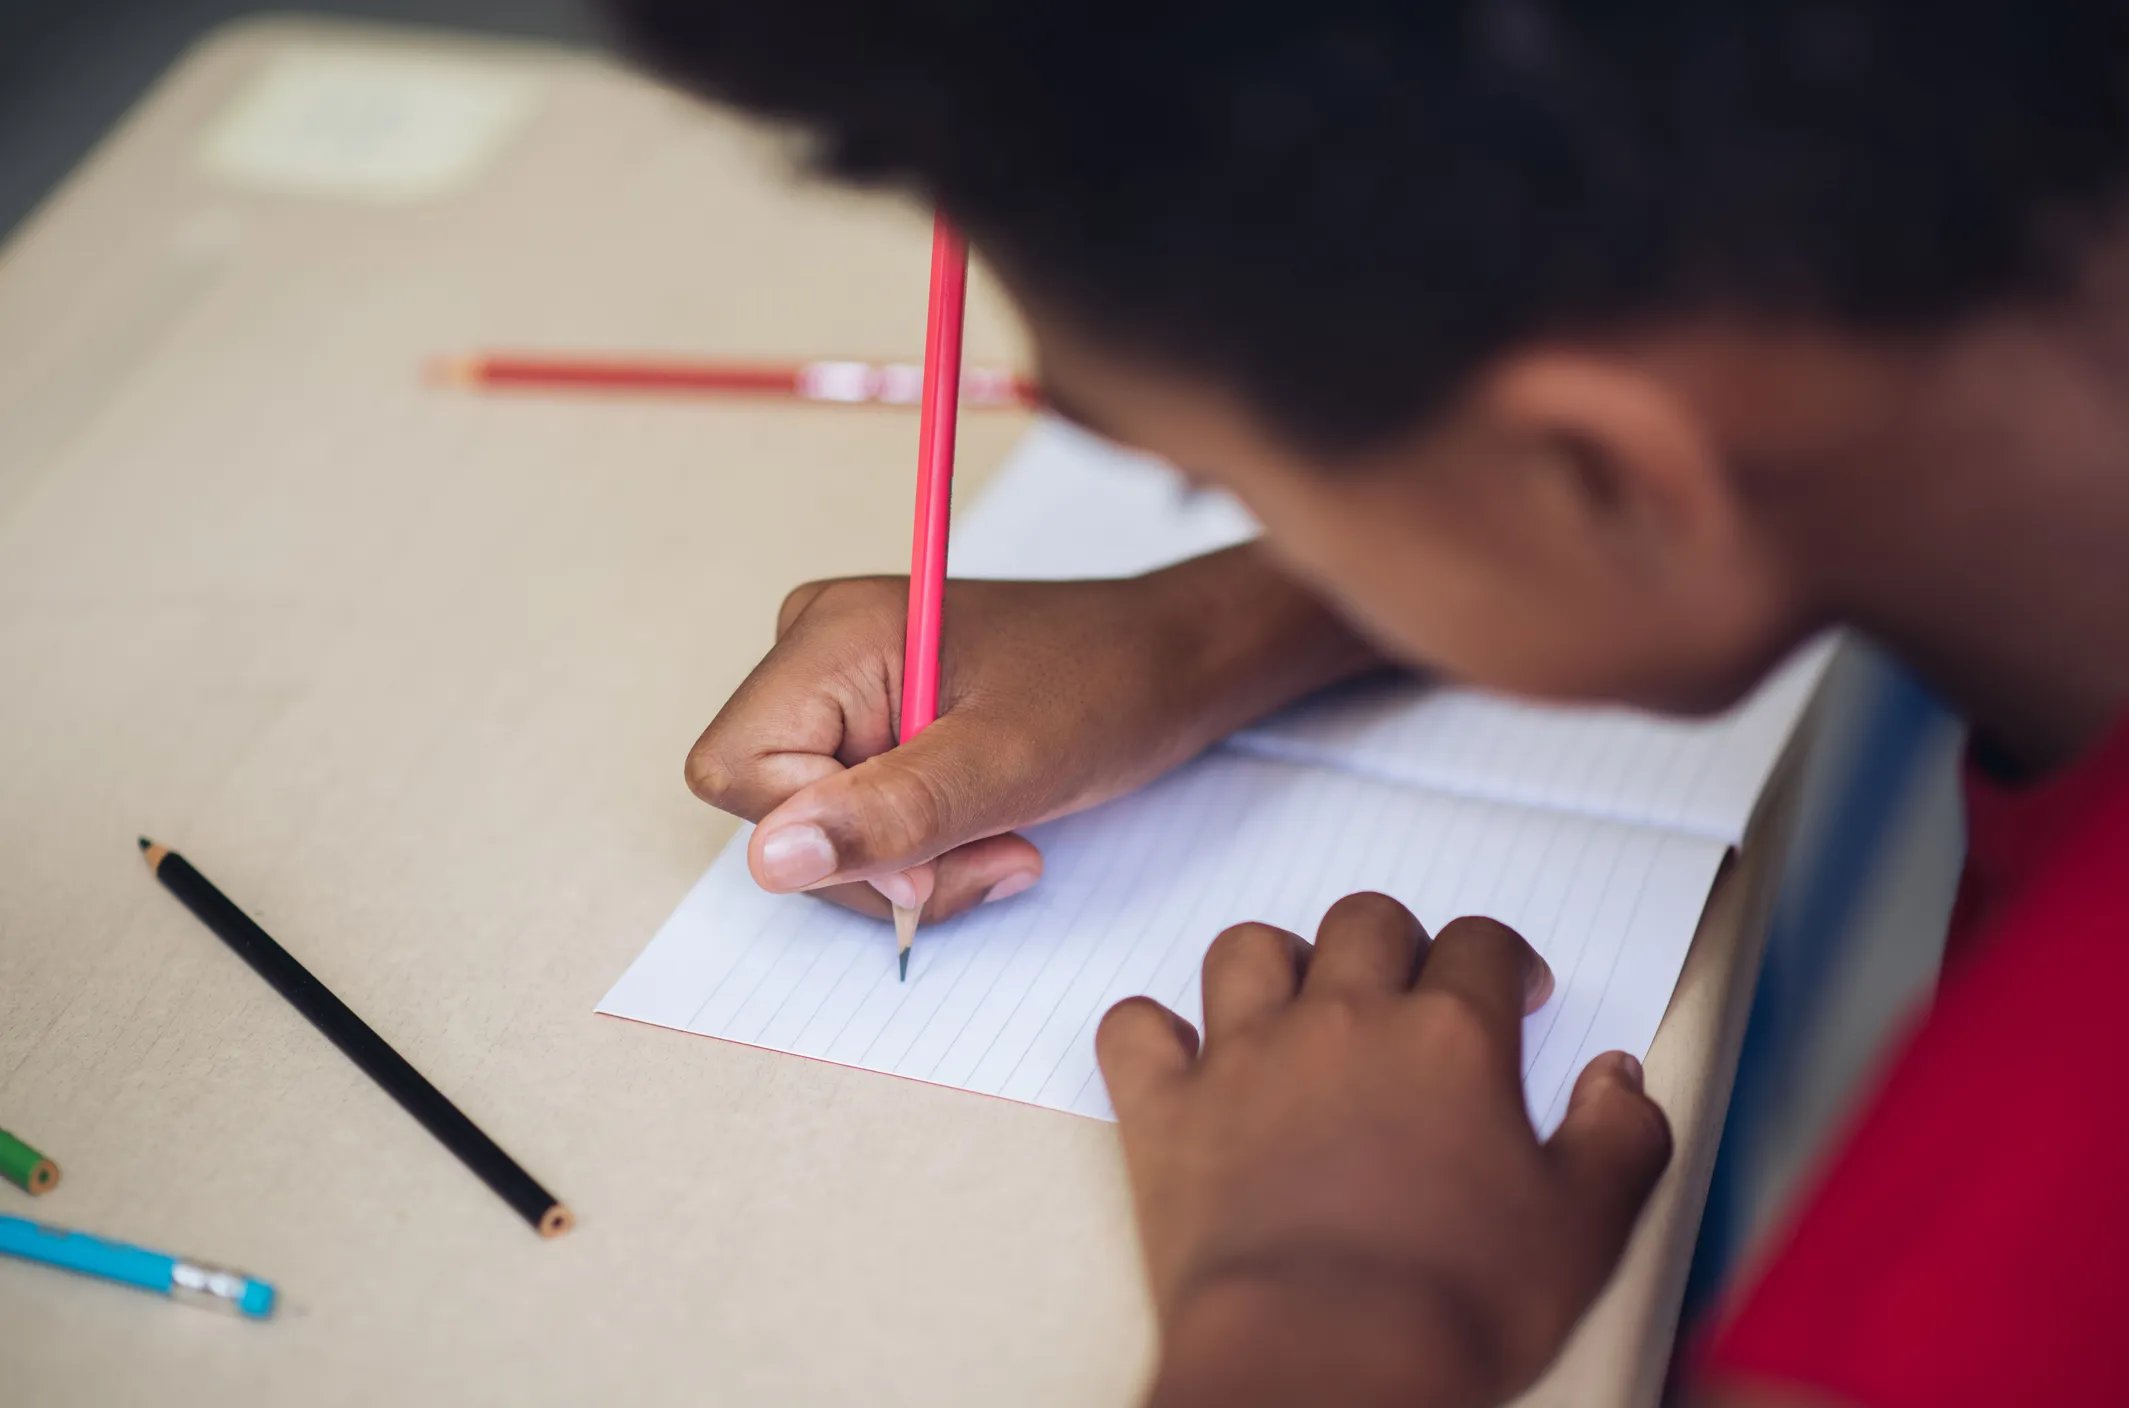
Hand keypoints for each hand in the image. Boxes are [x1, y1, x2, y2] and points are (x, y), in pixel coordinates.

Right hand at [686, 544, 1379, 920]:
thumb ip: (888, 813)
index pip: (741, 774)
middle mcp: (816, 648)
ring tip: (1004, 840)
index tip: (928, 857)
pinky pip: (856, 817)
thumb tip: (769, 861)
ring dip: (911, 864)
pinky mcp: (872, 718)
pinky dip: (922, 848)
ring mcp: (841, 684)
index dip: (826, 838)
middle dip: (880, 860)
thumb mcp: (1008, 764)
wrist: (1176, 661)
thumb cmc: (1110, 687)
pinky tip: (991, 828)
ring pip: (817, 828)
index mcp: (831, 633)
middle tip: (992, 852)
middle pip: (774, 810)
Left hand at [1098, 894, 1672, 1407]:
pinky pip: (1133, 1028)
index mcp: (1449, 1038)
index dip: (1504, 963)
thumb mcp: (1586, 1230)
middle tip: (1409, 998)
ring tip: (1299, 1009)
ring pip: (1248, 950)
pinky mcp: (1167, 1113)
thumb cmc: (1451, 1307)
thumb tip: (1618, 1080)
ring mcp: (1243, 1060)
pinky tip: (1181, 1056)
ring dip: (1276, 965)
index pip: (1481, 944)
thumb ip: (1620, 1137)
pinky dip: (1151, 1030)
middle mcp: (1343, 1023)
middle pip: (1364, 922)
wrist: (1321, 1367)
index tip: (1511, 994)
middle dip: (1395, 945)